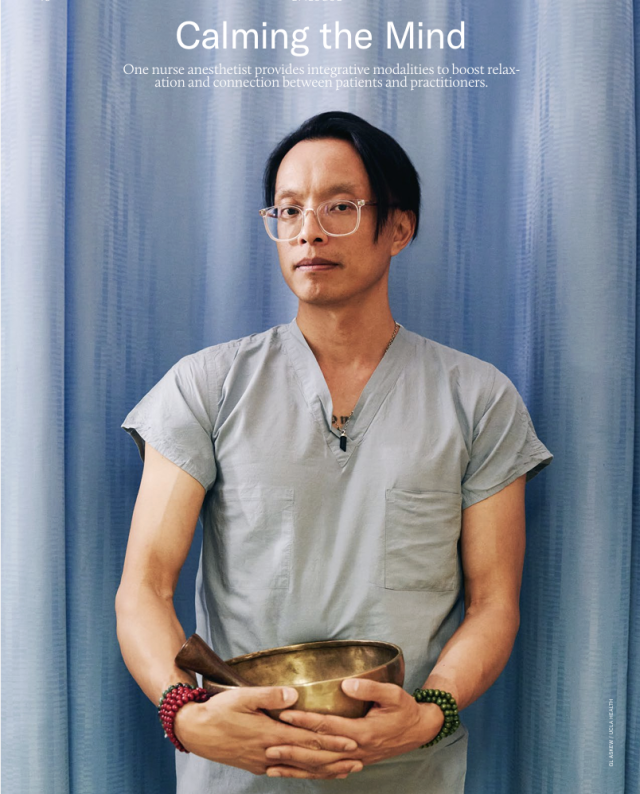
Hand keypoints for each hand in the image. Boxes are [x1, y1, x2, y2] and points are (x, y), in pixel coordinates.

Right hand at [173, 686, 358, 777]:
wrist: (194, 731)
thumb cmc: (218, 710)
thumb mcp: (242, 696)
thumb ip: (269, 695)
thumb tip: (294, 695)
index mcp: (270, 734)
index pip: (308, 740)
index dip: (331, 742)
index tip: (352, 742)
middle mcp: (270, 753)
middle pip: (309, 760)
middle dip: (335, 761)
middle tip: (358, 761)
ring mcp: (263, 762)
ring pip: (300, 769)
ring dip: (323, 770)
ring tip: (344, 770)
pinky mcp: (256, 765)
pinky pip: (286, 772)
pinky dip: (303, 773)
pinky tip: (311, 772)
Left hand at [264, 679, 444, 778]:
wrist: (419, 730)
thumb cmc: (405, 708)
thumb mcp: (392, 694)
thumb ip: (370, 688)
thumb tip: (346, 684)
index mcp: (363, 731)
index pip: (328, 726)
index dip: (306, 720)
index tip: (285, 714)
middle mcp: (356, 749)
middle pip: (319, 752)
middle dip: (293, 749)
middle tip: (269, 745)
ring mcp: (355, 759)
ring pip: (321, 767)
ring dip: (296, 767)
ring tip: (272, 765)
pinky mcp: (354, 762)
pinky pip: (329, 772)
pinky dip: (310, 774)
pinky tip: (294, 774)